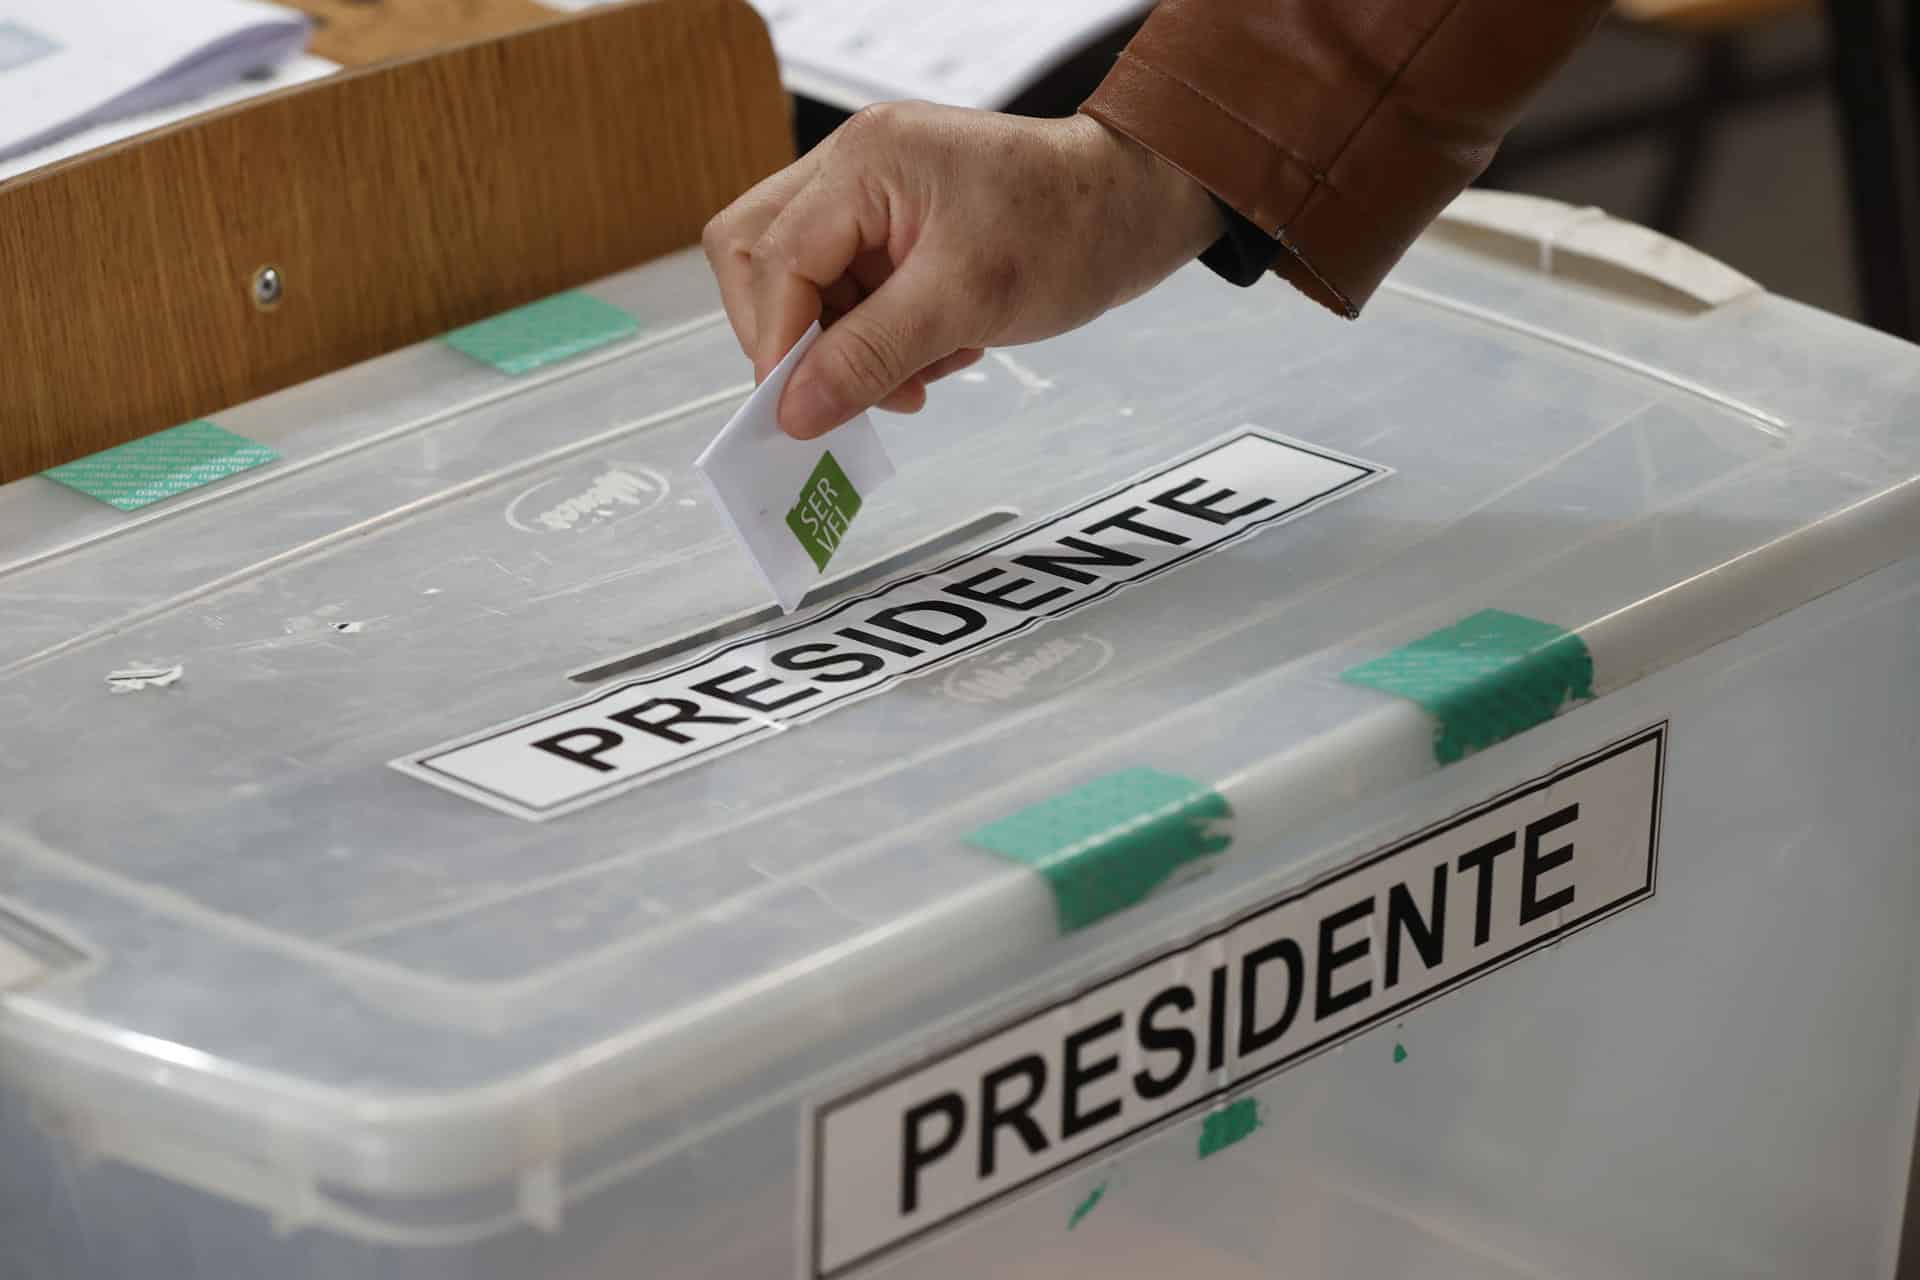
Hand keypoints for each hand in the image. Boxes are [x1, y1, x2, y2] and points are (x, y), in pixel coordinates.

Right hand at [702, 103, 1224, 438]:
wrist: (1137, 209)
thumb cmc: (1073, 225)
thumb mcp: (967, 302)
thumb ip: (870, 356)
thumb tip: (796, 411)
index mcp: (864, 162)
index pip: (772, 259)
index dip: (778, 343)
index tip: (799, 411)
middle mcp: (853, 168)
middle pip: (759, 259)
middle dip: (796, 340)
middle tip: (848, 392)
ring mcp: (870, 198)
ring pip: (803, 286)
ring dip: (849, 347)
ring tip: (925, 368)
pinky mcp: (892, 231)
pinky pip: (850, 295)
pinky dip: (882, 339)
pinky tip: (941, 349)